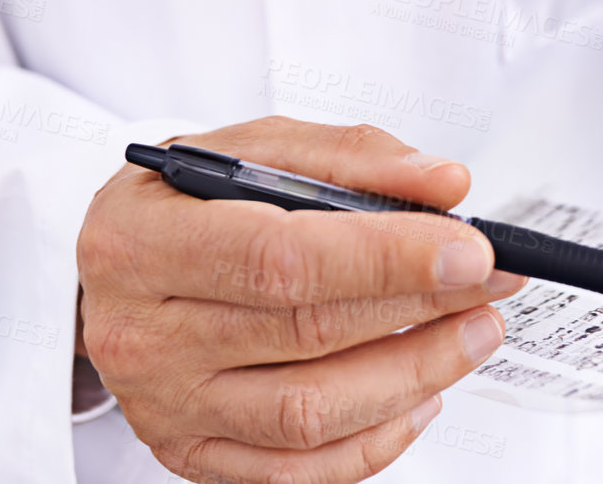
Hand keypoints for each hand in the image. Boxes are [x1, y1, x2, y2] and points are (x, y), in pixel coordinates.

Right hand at [76, 116, 524, 483]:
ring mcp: (165, 406)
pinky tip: (420, 392)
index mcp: (141, 240)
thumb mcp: (251, 150)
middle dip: (420, 306)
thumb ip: (349, 157)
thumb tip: (443, 186)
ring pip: (310, 413)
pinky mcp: (191, 454)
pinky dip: (376, 438)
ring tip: (472, 332)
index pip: (279, 257)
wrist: (113, 269)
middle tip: (489, 280)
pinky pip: (298, 472)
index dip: (385, 255)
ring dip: (414, 374)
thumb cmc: (184, 203)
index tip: (466, 246)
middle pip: (305, 333)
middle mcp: (142, 333)